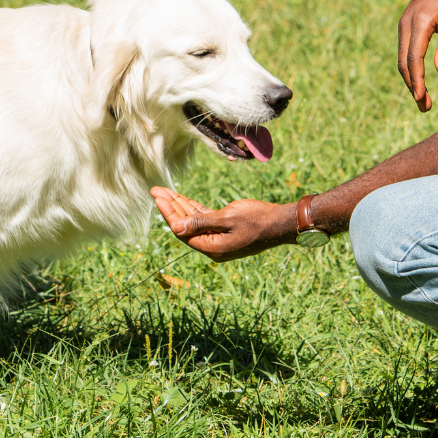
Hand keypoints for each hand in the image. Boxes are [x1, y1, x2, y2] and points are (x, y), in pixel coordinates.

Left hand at [151, 188, 296, 261]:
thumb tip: (174, 227)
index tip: (158, 196)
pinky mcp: (225, 230)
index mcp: (212, 247)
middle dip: (171, 207)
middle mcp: (212, 245)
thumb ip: (200, 223)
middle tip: (156, 190)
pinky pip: (204, 219)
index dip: (169, 213)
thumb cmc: (257, 219)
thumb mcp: (228, 219)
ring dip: (180, 206)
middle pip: (185, 225)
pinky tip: (182, 199)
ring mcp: (218, 239)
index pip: (182, 230)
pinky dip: (193, 209)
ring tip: (164, 191)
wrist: (280, 223)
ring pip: (193, 221)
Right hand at [397, 0, 437, 111]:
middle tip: (424, 107)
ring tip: (423, 99)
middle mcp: (407, 21)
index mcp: (421, 20)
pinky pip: (406, 49)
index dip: (417, 81)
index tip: (422, 99)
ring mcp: (405, 21)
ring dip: (410, 78)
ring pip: (402, 56)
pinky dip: (411, 67)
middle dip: (412, 85)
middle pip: (404, 61)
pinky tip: (421, 80)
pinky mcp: (408, 22)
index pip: (414, 58)